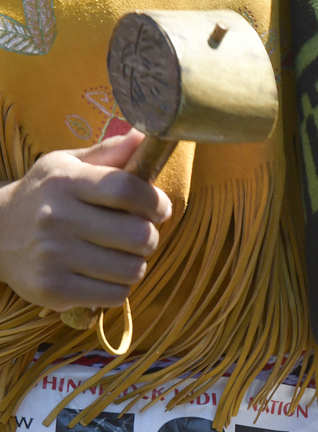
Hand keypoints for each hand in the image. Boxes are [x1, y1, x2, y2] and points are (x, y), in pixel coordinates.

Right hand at [0, 131, 171, 311]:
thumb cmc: (45, 195)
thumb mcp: (68, 164)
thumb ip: (109, 153)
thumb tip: (146, 136)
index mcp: (65, 182)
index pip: (128, 191)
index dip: (156, 202)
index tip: (158, 208)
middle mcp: (56, 218)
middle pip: (139, 236)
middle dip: (149, 236)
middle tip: (137, 233)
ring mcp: (53, 257)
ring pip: (132, 270)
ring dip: (134, 263)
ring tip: (117, 253)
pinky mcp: (52, 289)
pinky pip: (115, 295)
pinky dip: (117, 287)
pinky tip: (101, 273)